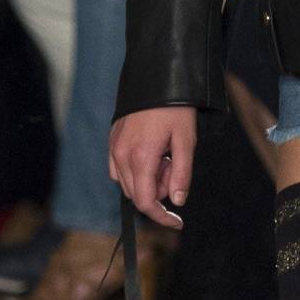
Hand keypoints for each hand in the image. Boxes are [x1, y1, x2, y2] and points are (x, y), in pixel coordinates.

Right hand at [110, 105, 197, 228]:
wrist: (157, 78)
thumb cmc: (175, 109)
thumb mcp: (186, 141)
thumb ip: (181, 174)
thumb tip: (178, 201)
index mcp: (140, 158)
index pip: (144, 202)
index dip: (161, 217)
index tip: (177, 222)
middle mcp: (121, 155)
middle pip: (137, 194)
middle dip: (158, 190)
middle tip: (174, 166)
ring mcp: (114, 147)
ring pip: (128, 182)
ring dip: (148, 179)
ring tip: (164, 156)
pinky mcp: (112, 140)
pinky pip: (120, 168)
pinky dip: (136, 170)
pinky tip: (152, 153)